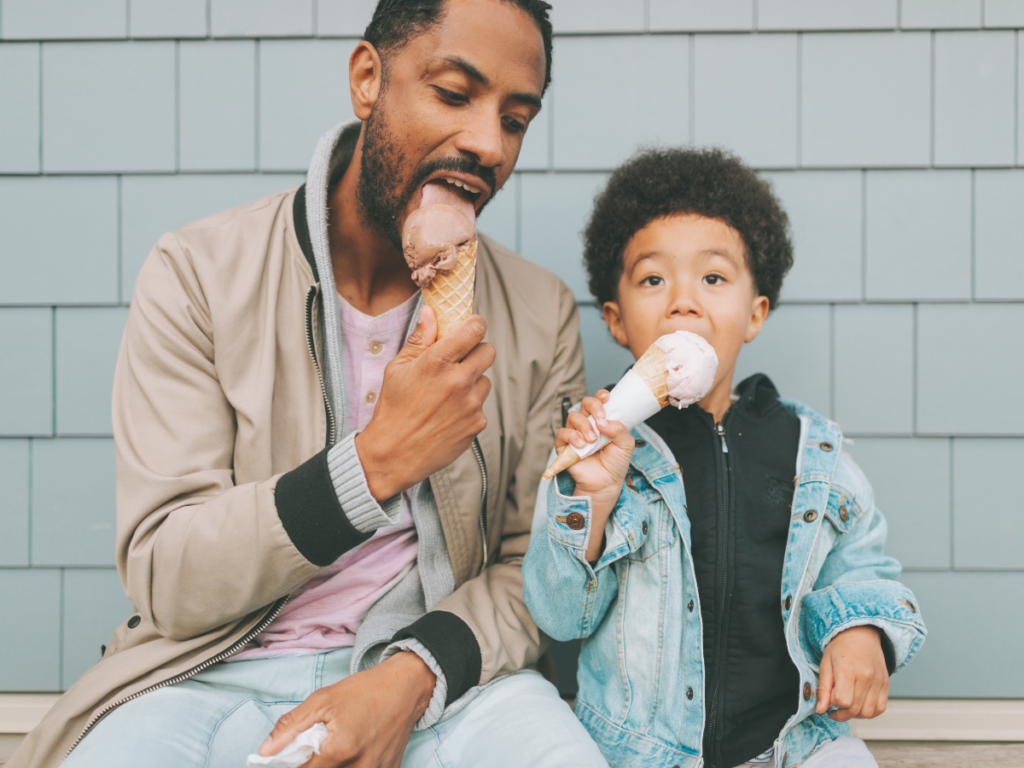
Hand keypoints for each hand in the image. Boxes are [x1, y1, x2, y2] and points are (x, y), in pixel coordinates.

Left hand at [258, 651, 435, 767]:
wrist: (406, 687)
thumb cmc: (364, 690)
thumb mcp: (322, 700)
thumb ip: (290, 726)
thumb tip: (264, 751)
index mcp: (340, 749)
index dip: (295, 764)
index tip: (296, 755)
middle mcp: (361, 766)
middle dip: (317, 764)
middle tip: (322, 747)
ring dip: (336, 764)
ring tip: (339, 748)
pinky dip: (354, 765)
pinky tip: (355, 751)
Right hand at [356, 306, 494, 500]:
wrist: (393, 454)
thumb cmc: (392, 409)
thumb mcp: (398, 368)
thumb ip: (419, 339)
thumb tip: (431, 312)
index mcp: (438, 362)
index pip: (474, 330)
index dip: (475, 325)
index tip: (470, 328)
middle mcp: (459, 381)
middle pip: (488, 351)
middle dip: (476, 351)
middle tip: (460, 360)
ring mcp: (471, 404)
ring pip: (485, 380)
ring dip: (472, 382)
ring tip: (447, 394)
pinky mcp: (477, 424)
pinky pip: (480, 406)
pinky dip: (468, 407)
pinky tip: (447, 414)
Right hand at [556, 391, 633, 561]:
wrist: (606, 484)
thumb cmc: (615, 464)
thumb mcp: (626, 444)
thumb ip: (619, 429)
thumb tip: (603, 421)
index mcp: (602, 421)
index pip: (598, 402)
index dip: (600, 396)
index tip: (606, 397)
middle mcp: (587, 425)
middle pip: (584, 404)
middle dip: (593, 407)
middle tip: (600, 418)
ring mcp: (575, 434)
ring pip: (573, 417)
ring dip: (583, 425)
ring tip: (592, 439)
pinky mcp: (564, 446)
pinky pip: (562, 433)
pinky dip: (571, 436)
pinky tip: (581, 444)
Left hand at [816, 625, 888, 720]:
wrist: (860, 634)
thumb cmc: (840, 647)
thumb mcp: (825, 664)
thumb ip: (823, 688)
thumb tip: (820, 709)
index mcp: (848, 669)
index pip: (843, 701)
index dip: (834, 704)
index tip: (830, 698)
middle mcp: (866, 676)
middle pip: (855, 709)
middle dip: (842, 714)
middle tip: (835, 708)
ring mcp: (878, 681)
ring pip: (868, 713)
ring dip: (855, 715)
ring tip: (847, 705)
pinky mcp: (886, 684)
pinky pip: (880, 708)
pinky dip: (869, 712)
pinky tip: (859, 705)